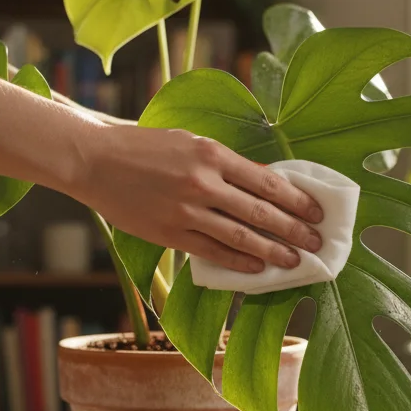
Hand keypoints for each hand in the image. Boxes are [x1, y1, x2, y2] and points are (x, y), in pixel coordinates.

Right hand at [74, 124, 323, 272]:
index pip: (267, 181)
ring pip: (241, 237)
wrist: (94, 161)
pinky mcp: (170, 234)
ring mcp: (187, 211)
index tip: (315, 212)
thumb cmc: (143, 147)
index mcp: (212, 154)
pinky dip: (239, 262)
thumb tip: (261, 182)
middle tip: (316, 242)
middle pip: (261, 212)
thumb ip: (224, 162)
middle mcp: (203, 183)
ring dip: (273, 252)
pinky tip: (258, 269)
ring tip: (295, 261)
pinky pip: (213, 252)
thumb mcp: (189, 141)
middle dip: (294, 230)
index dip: (296, 200)